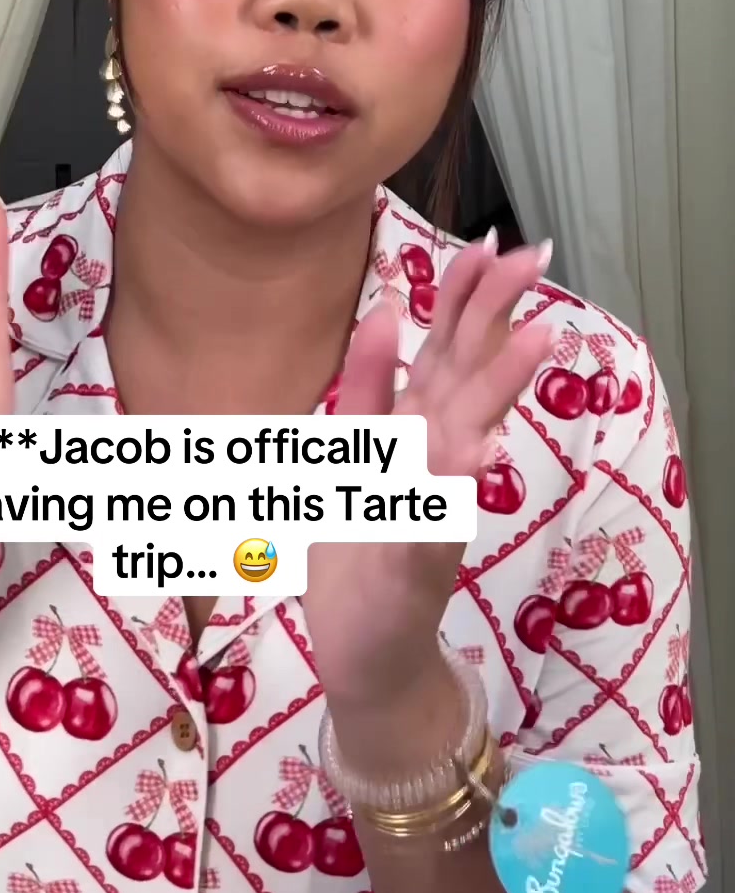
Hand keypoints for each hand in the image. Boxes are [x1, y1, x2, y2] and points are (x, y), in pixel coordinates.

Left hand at [303, 237, 554, 712]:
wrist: (365, 652)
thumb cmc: (360, 548)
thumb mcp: (353, 452)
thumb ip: (370, 385)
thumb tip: (387, 308)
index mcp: (419, 429)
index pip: (451, 350)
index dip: (470, 296)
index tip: (496, 241)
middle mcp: (434, 461)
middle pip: (470, 377)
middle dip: (499, 318)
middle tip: (534, 259)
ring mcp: (429, 510)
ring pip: (466, 436)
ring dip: (500, 388)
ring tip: (538, 338)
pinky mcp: (413, 564)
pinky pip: (433, 518)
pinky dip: (453, 486)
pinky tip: (476, 451)